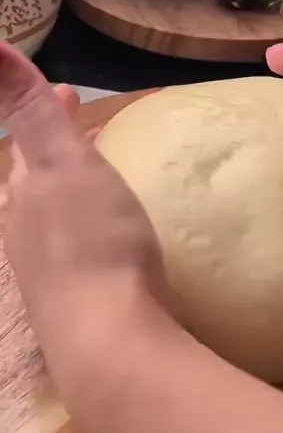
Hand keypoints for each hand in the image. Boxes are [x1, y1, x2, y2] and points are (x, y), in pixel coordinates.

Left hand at [0, 43, 172, 363]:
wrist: (109, 341)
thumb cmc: (92, 243)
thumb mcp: (63, 164)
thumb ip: (30, 111)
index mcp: (23, 192)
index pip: (27, 140)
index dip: (46, 111)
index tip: (69, 90)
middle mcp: (23, 229)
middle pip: (35, 177)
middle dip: (55, 147)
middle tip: (84, 127)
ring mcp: (47, 269)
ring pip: (52, 212)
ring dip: (69, 185)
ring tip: (95, 175)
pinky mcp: (73, 300)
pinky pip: (73, 243)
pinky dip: (84, 221)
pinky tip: (105, 235)